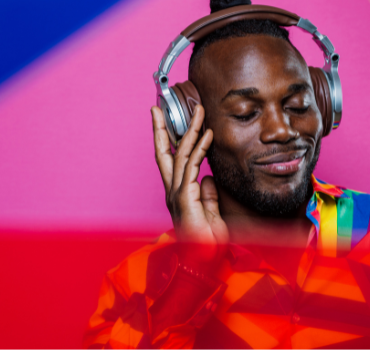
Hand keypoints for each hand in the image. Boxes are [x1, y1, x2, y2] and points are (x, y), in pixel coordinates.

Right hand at [151, 105, 228, 264]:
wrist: (205, 262)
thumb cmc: (208, 244)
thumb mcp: (211, 215)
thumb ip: (208, 196)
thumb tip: (208, 179)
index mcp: (178, 194)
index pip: (172, 161)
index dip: (169, 140)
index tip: (168, 121)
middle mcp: (173, 191)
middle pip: (165, 153)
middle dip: (162, 129)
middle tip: (158, 107)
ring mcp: (177, 194)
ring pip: (180, 154)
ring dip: (189, 131)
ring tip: (198, 112)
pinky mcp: (185, 198)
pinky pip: (192, 166)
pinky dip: (200, 148)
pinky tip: (207, 134)